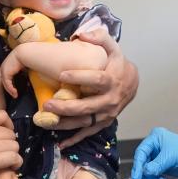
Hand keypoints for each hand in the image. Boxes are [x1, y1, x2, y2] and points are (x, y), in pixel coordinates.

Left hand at [0, 49, 23, 98]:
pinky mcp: (5, 73)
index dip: (11, 83)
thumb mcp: (23, 65)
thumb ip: (22, 71)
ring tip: (15, 95)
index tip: (16, 89)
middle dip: (10, 88)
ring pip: (5, 83)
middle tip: (15, 94)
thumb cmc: (26, 58)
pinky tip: (15, 93)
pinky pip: (7, 83)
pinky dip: (11, 89)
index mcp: (8, 65)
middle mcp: (4, 67)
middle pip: (5, 81)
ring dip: (10, 90)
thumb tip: (26, 75)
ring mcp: (4, 70)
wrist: (24, 53)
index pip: (7, 76)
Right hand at [0, 96, 23, 178]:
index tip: (5, 136)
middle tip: (6, 152)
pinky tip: (10, 167)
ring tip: (8, 161)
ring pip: (13, 145)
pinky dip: (15, 163)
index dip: (8, 125)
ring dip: (14, 154)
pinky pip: (11, 158)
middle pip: (9, 132)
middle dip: (11, 143)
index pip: (1, 115)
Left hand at [44, 30, 137, 148]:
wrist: (132, 83)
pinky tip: (60, 144)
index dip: (80, 77)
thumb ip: (99, 37)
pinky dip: (74, 140)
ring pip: (84, 122)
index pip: (96, 80)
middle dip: (65, 107)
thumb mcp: (113, 47)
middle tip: (47, 104)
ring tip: (45, 121)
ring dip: (64, 124)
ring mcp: (106, 114)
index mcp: (112, 80)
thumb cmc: (117, 64)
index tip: (62, 75)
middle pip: (86, 106)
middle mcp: (109, 100)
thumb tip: (81, 34)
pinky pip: (87, 133)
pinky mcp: (102, 123)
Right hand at [131, 127, 177, 178]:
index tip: (137, 178)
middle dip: (145, 174)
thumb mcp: (171, 158)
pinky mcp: (161, 165)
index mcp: (155, 137)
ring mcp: (157, 156)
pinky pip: (152, 174)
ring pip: (146, 170)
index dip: (138, 166)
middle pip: (142, 162)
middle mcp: (155, 146)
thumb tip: (145, 172)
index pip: (141, 152)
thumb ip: (156, 165)